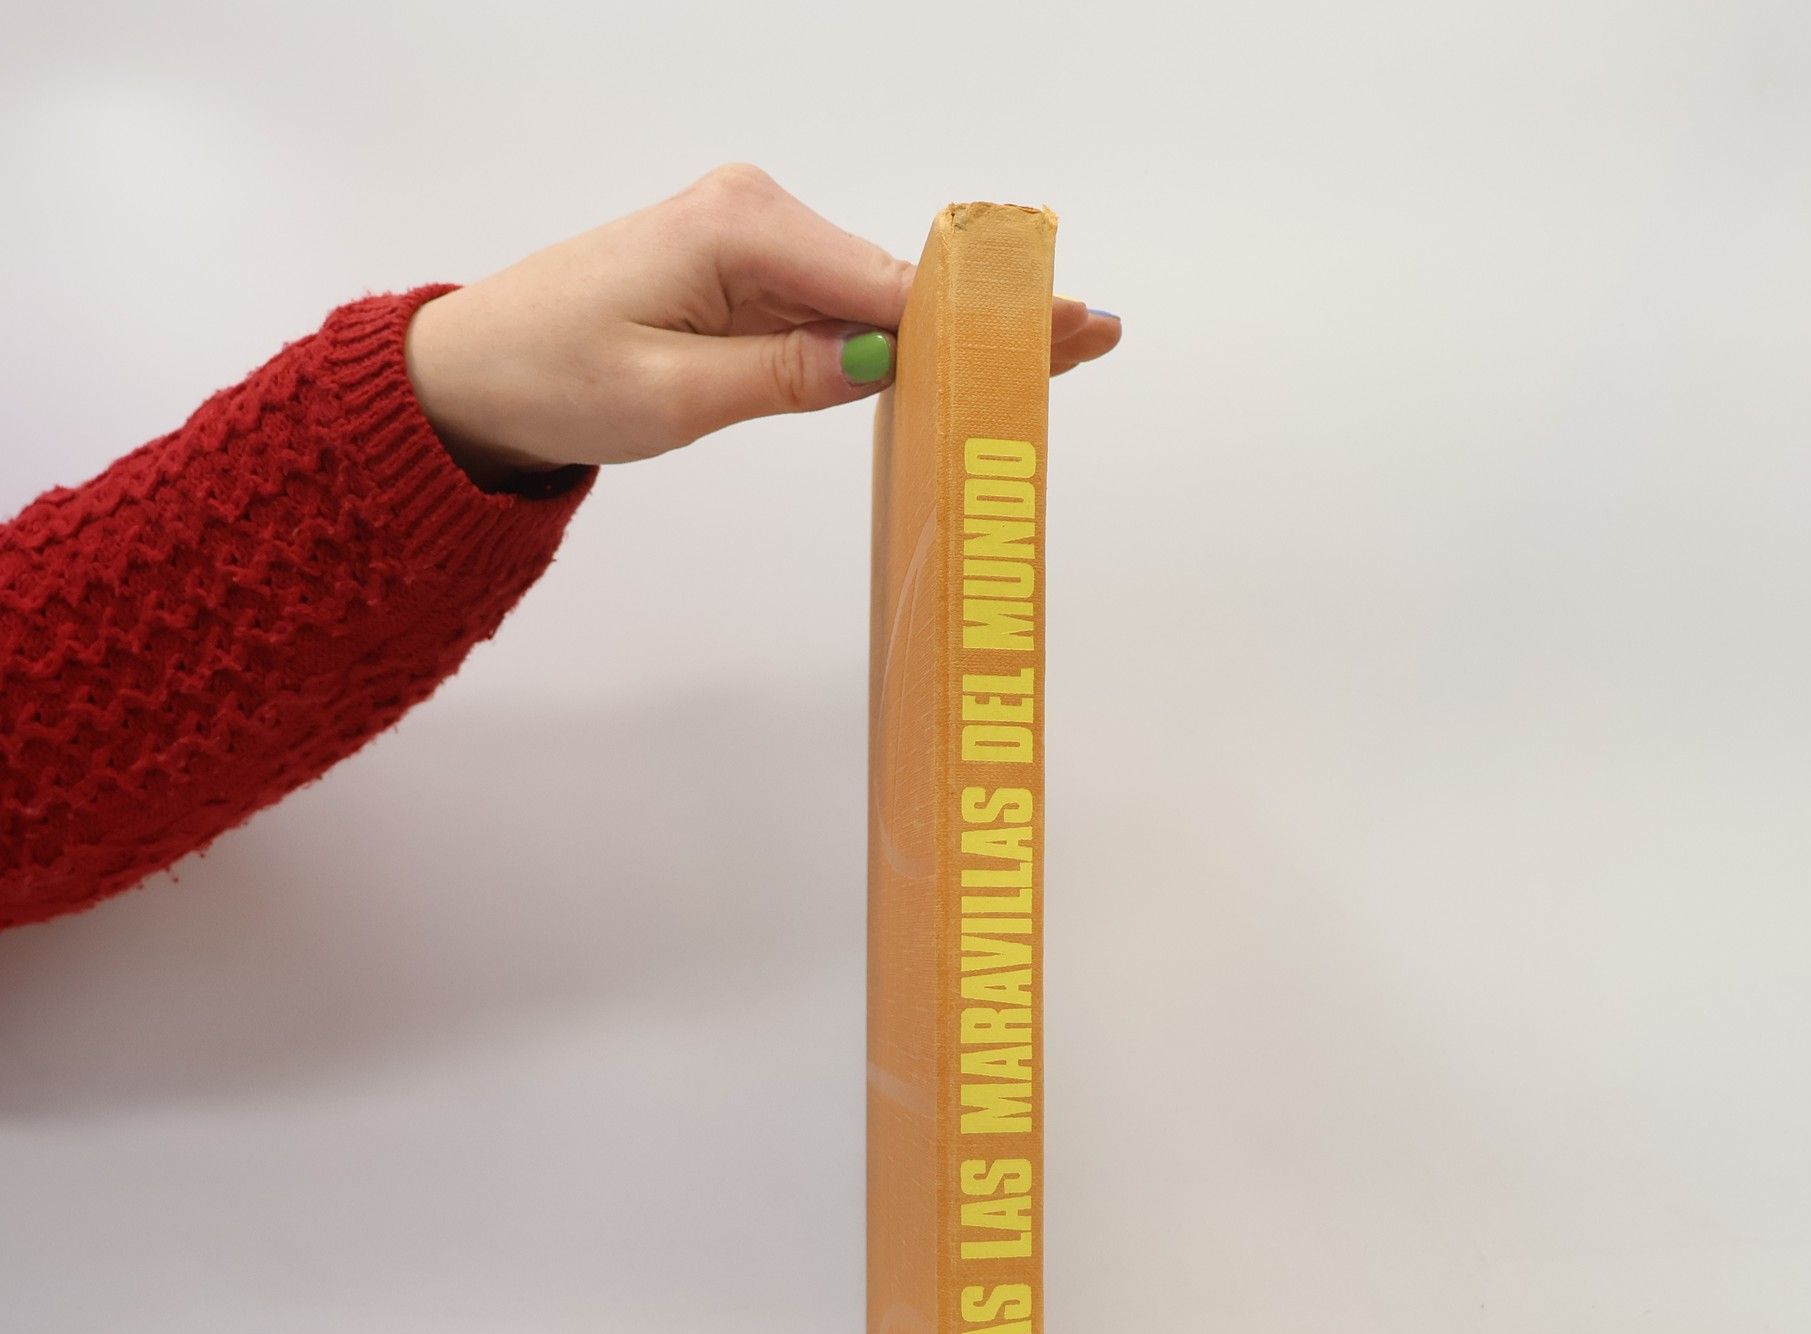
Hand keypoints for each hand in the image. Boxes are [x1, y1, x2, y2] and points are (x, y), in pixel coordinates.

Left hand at [404, 165, 1121, 488]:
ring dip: (942, 338)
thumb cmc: (551, 373)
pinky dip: (890, 341)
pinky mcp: (748, 272)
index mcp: (742, 227)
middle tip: (1090, 342)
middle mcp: (758, 214)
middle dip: (982, 322)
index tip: (1067, 330)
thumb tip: (884, 357)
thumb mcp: (671, 396)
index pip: (889, 284)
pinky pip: (839, 309)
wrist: (475, 372)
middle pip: (898, 281)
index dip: (981, 320)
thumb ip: (785, 376)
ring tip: (1040, 366)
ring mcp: (756, 240)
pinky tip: (951, 365)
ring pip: (874, 298)